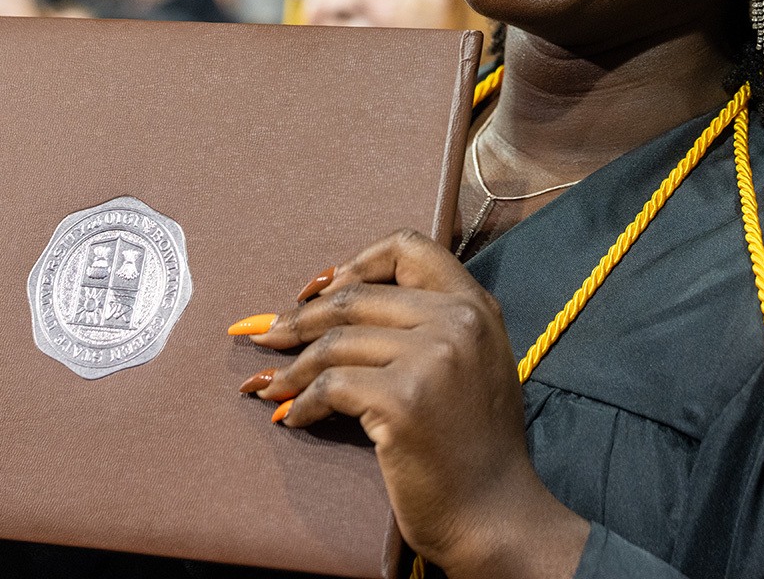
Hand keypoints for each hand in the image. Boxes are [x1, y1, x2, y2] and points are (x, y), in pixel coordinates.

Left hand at [233, 229, 588, 578]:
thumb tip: (337, 298)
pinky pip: (330, 384)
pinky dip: (301, 401)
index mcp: (475, 306)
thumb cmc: (474, 447)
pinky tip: (292, 416)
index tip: (324, 290)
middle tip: (270, 337)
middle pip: (357, 297)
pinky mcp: (403, 399)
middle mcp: (458, 321)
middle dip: (302, 318)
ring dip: (293, 366)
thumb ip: (429, 325)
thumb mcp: (472, 364)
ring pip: (336, 340)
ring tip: (272, 384)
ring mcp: (433, 358)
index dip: (357, 263)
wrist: (493, 514)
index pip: (409, 247)